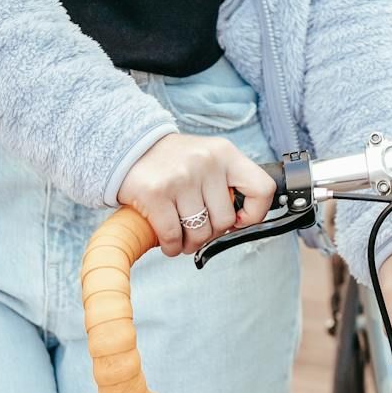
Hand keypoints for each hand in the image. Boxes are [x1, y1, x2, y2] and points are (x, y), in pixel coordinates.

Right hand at [118, 133, 275, 256]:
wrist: (129, 146)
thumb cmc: (173, 161)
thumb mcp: (208, 159)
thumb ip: (228, 183)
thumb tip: (242, 222)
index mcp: (225, 153)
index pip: (262, 189)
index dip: (255, 214)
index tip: (239, 221)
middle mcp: (206, 162)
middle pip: (225, 220)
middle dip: (212, 234)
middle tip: (199, 231)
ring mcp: (180, 177)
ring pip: (200, 232)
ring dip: (190, 243)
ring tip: (183, 237)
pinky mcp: (156, 193)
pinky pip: (173, 236)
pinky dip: (172, 246)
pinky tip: (169, 242)